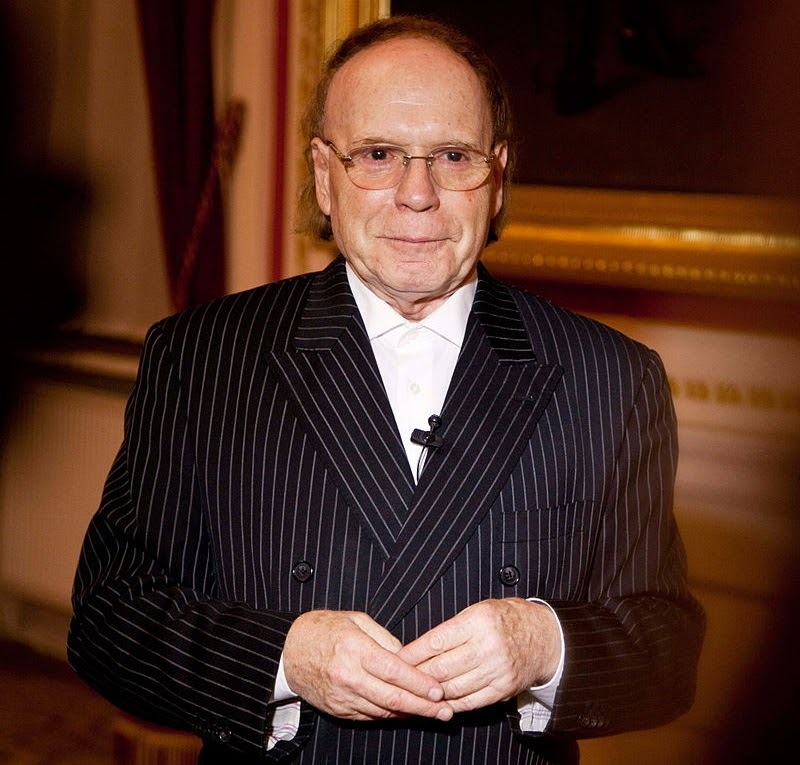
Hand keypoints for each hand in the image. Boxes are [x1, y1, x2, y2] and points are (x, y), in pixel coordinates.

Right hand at [282, 610, 453, 720]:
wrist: (288, 651)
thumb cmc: (323, 629)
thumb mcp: (355, 620)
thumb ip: (384, 639)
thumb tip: (409, 656)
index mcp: (354, 649)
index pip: (394, 671)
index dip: (419, 682)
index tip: (439, 689)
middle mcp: (348, 675)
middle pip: (392, 697)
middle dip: (423, 706)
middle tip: (445, 710)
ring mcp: (342, 696)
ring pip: (383, 710)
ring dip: (410, 713)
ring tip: (432, 712)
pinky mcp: (338, 709)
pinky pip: (370, 715)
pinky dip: (390, 714)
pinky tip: (406, 711)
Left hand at [397, 598, 559, 713]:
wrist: (544, 636)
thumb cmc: (505, 619)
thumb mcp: (479, 610)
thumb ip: (452, 629)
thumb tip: (419, 648)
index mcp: (479, 621)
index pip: (437, 641)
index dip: (414, 653)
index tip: (398, 658)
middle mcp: (488, 646)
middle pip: (442, 668)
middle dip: (417, 675)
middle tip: (399, 678)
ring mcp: (497, 670)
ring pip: (453, 687)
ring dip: (430, 693)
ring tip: (414, 692)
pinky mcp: (503, 689)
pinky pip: (470, 701)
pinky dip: (451, 704)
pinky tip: (438, 703)